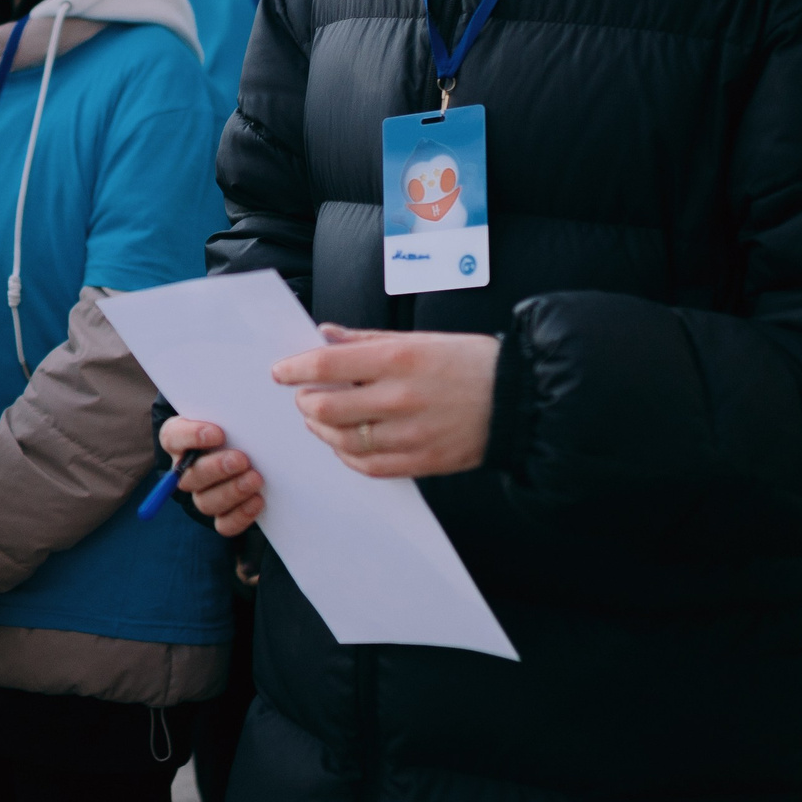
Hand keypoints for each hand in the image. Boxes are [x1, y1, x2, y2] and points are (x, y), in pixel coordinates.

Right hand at [165, 416, 262, 537]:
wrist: (250, 444)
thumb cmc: (236, 421)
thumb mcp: (230, 408)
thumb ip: (229, 404)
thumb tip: (250, 389)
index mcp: (180, 439)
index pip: (173, 438)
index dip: (191, 437)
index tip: (218, 432)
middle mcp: (186, 470)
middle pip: (189, 477)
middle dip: (216, 468)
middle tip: (242, 459)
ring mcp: (203, 494)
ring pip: (206, 502)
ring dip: (231, 491)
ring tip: (255, 478)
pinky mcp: (223, 514)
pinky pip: (225, 524)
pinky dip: (241, 515)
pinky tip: (258, 500)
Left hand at [271, 327, 500, 478]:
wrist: (521, 400)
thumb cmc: (470, 362)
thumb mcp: (420, 339)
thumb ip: (367, 341)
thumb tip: (325, 335)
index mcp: (399, 359)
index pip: (327, 365)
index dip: (295, 369)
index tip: (281, 372)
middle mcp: (401, 398)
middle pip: (325, 409)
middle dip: (305, 402)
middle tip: (304, 396)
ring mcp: (411, 435)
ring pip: (342, 441)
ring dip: (321, 430)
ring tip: (320, 419)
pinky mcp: (422, 462)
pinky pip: (368, 466)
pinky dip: (347, 455)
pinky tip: (345, 443)